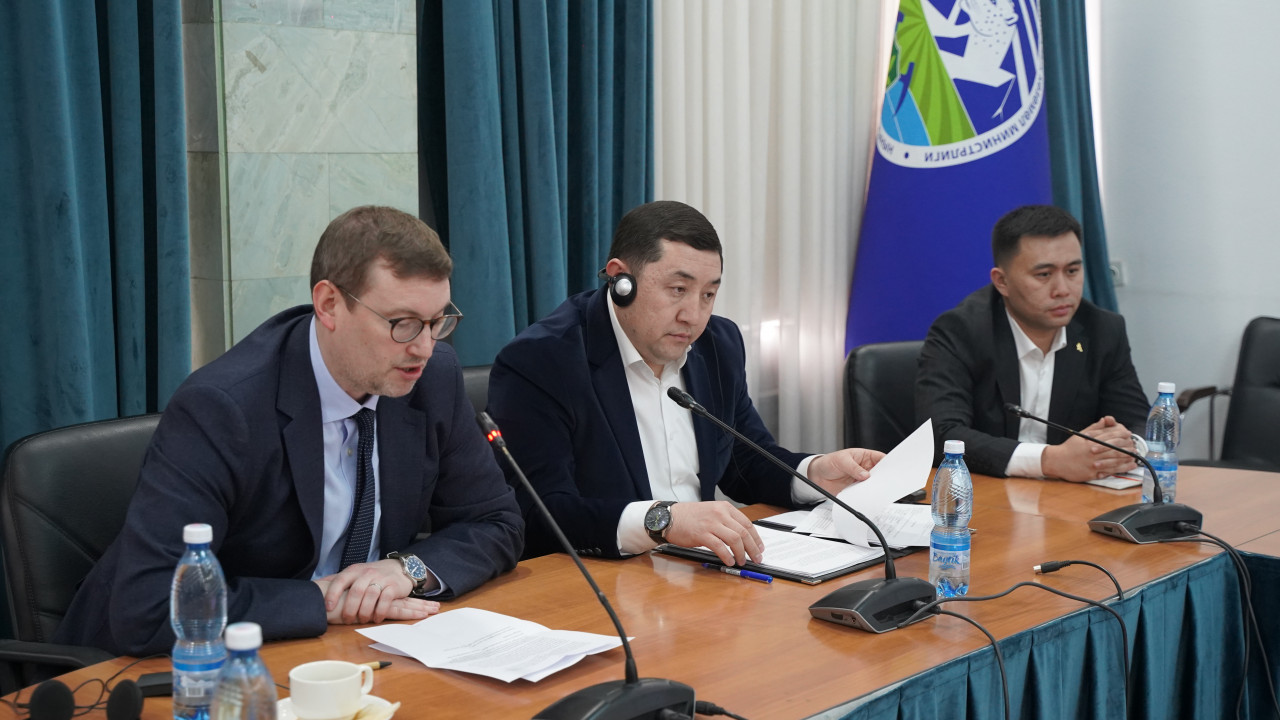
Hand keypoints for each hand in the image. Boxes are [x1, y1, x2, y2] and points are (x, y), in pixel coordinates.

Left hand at [314, 559, 438, 623]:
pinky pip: (386, 600)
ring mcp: (381, 579)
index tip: (327, 608)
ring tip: (362, 621)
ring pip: (371, 595)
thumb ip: (337, 580)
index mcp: (354, 571)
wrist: (398, 568)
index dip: (332, 594)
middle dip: (350, 608)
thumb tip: (313, 586)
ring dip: (365, 611)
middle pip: (356, 591)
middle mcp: (367, 573)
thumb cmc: (372, 575)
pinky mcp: (393, 586)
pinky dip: (379, 611)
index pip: (340, 580)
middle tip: (347, 621)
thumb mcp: (354, 574)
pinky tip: (376, 618)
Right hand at [665, 501, 763, 566]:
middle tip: (756, 558)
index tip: (760, 548)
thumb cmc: (689, 517)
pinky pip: (720, 547)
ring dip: (742, 553)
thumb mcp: (712, 512)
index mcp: (724, 508)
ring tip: (742, 561)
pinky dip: (727, 556)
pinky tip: (729, 561)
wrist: (669, 517)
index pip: (747, 523)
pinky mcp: (702, 534)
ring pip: (735, 540)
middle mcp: (720, 514)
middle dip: (753, 548)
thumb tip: (741, 538)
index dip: (756, 538)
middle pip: (743, 532)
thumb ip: (726, 522)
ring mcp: (711, 524)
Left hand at [807, 448, 885, 495]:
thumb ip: (853, 468)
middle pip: (880, 473)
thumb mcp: (841, 460)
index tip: (892, 469)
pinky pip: (865, 493)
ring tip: (877, 490)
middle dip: (884, 477)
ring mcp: (862, 479)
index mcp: (865, 457)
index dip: (889, 463)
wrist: (817, 475)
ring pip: (874, 484)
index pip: (881, 459)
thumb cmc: (829, 462)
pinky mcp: (857, 489)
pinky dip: (867, 495)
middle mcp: (865, 468)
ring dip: (876, 487)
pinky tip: (867, 496)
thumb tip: (865, 475)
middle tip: (887, 482)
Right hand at [1042, 416, 1137, 481]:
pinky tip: (1128, 466)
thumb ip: (1095, 428)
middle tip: (1134, 446)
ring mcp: (1093, 463)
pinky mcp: (1092, 473)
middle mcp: (1092, 451)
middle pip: (1114, 447)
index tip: (1128, 434)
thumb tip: (1106, 420)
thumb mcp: (1080, 435)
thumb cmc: (1069, 448)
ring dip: (1126, 458)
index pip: (1109, 435)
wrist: (1056, 461)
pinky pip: (1109, 471)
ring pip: (1114, 459)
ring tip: (1135, 456)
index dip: (1120, 434)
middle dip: (1126, 446)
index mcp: (1090, 441)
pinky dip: (1121, 469)